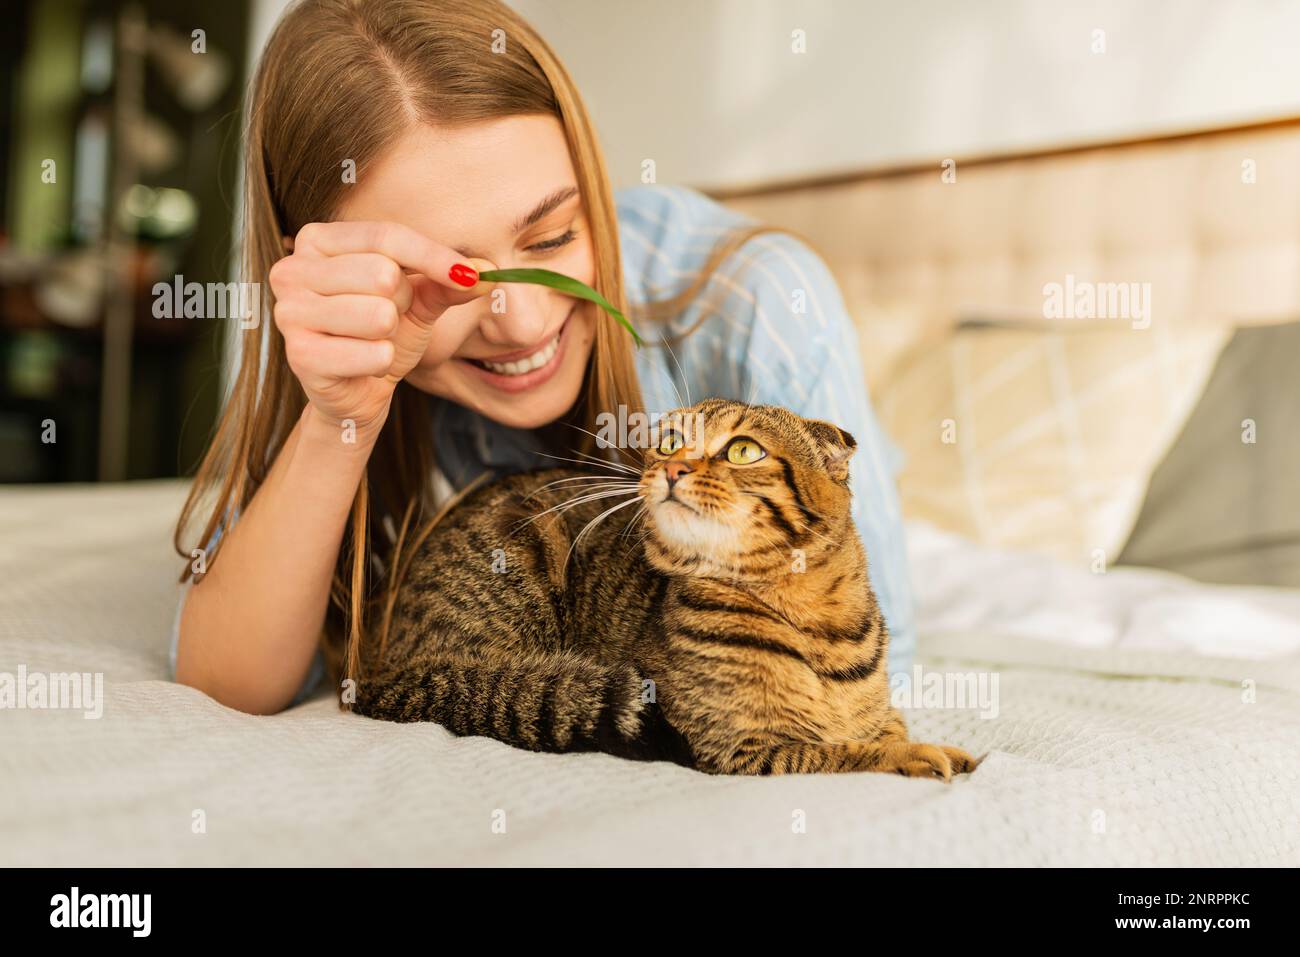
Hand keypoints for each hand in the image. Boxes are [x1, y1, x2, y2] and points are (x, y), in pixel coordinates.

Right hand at [270, 220, 493, 434]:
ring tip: (373, 340)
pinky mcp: (299, 354)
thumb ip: (446, 281)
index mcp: (318, 241)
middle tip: (388, 319)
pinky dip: (382, 361)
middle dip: (401, 302)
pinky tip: (365, 364)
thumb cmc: (381, 334)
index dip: (433, 256)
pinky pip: (372, 352)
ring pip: (378, 314)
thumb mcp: (417, 299)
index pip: (386, 236)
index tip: (470, 274)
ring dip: (390, 334)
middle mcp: (292, 269)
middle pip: (382, 273)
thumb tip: (487, 271)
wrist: (357, 391)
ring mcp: (289, 312)